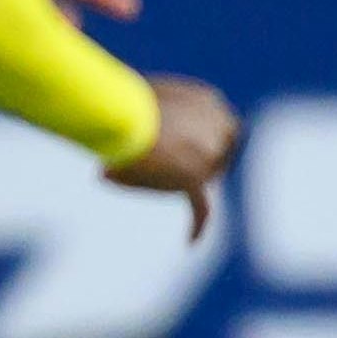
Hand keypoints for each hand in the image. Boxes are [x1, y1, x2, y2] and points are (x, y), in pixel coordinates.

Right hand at [107, 75, 241, 242]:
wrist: (118, 112)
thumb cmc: (116, 99)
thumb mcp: (139, 97)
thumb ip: (149, 115)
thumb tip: (131, 131)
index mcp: (209, 101)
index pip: (219, 126)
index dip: (204, 141)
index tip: (186, 149)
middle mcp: (220, 124)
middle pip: (220, 154)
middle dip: (200, 164)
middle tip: (172, 168)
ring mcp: (210, 153)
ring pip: (202, 177)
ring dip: (174, 180)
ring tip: (140, 172)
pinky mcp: (195, 176)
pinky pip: (201, 208)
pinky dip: (197, 224)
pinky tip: (190, 240)